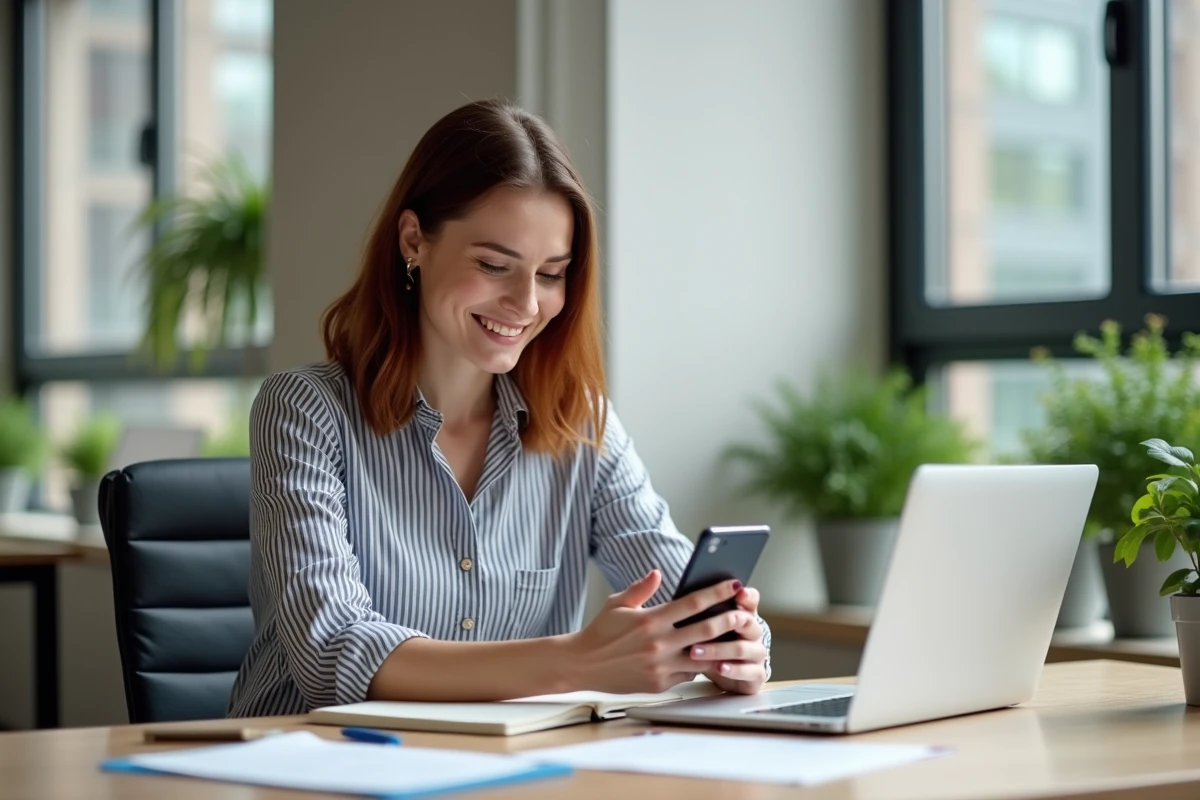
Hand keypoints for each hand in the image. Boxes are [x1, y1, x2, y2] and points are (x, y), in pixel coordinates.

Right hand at [565, 570, 752, 694]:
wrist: (582, 664)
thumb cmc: (600, 631)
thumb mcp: (617, 604)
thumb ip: (641, 588)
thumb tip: (658, 572)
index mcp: (651, 620)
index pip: (692, 603)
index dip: (716, 592)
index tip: (733, 584)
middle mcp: (659, 643)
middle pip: (706, 630)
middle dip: (729, 620)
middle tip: (744, 613)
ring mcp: (661, 666)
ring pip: (703, 657)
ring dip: (720, 648)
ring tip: (735, 639)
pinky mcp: (659, 683)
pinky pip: (688, 674)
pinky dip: (699, 665)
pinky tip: (708, 657)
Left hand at [688, 585, 767, 694]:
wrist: (731, 674)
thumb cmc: (717, 644)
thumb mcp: (710, 627)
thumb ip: (704, 613)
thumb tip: (683, 598)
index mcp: (745, 615)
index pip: (751, 600)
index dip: (746, 596)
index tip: (737, 590)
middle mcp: (754, 632)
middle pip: (747, 622)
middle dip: (727, 621)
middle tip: (706, 624)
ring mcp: (757, 653)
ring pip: (741, 648)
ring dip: (718, 650)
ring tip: (696, 651)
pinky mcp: (758, 674)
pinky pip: (748, 671)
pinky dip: (733, 670)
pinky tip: (719, 668)